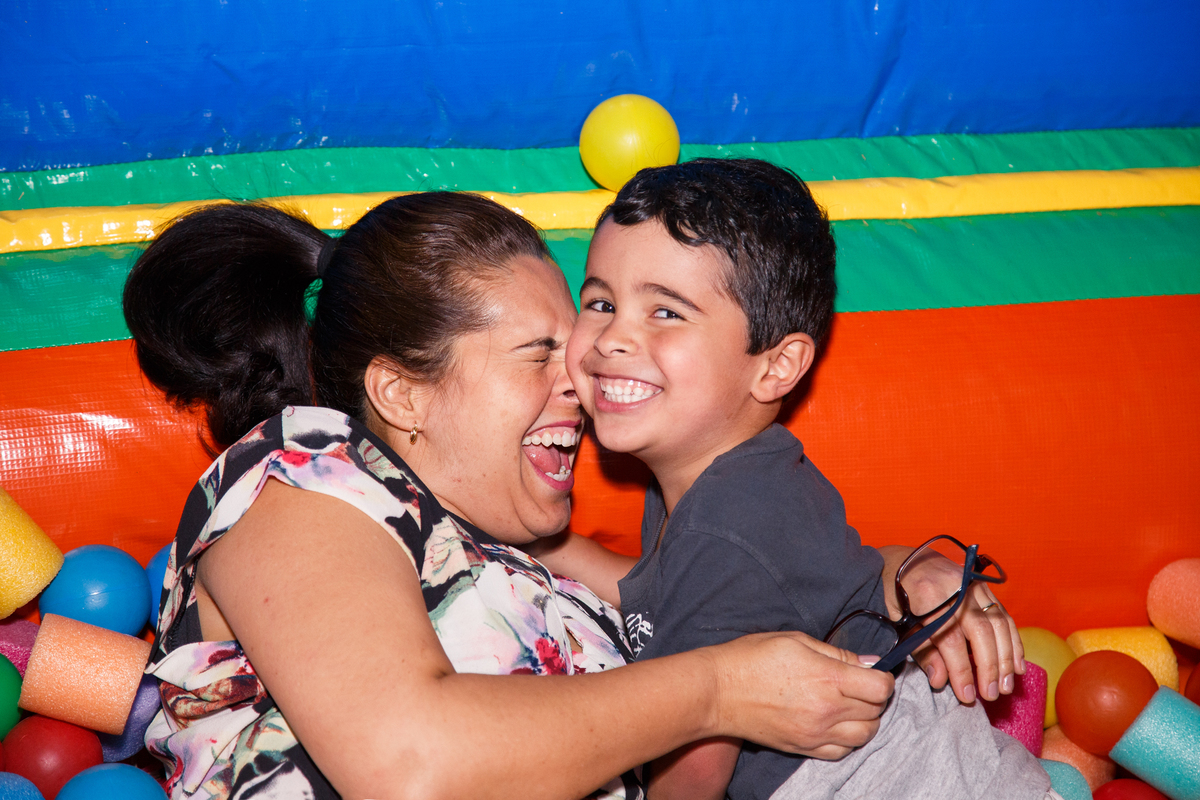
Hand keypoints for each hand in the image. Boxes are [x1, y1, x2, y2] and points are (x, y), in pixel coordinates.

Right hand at [708, 631, 894, 759]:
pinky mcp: (803, 747)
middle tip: (860, 684)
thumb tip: (869, 663)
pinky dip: (847, 739)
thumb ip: (837, 653)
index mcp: (828, 677)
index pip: (880, 687)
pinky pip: (841, 752)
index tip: (873, 672)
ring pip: (864, 735)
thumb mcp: (796, 640)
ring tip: (850, 705)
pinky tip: (835, 723)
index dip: (883, 677)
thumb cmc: (751, 658)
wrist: (718, 691)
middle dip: (875, 696)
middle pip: (876, 711)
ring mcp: (815, 732)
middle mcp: (827, 709)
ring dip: (865, 720)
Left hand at [889, 547, 1024, 703]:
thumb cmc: (897, 594)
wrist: (904, 561)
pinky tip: (1017, 666)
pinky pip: (1005, 616)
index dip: (961, 670)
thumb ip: (921, 650)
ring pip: (999, 623)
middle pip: (980, 631)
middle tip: (991, 694)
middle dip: (988, 667)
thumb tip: (941, 681)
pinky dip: (1014, 642)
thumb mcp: (898, 621)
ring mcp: (973, 586)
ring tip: (1005, 686)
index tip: (967, 695)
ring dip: (1006, 658)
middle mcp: (956, 588)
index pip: (950, 639)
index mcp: (927, 594)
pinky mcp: (984, 589)